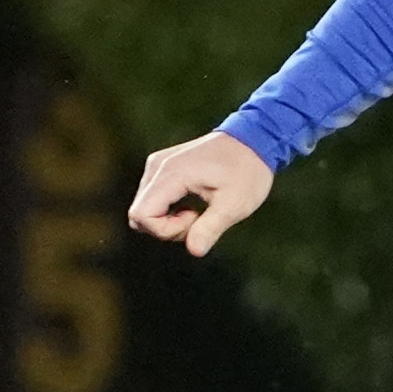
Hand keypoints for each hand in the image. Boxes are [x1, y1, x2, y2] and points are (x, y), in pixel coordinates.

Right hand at [127, 131, 274, 257]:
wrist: (254, 140)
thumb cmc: (248, 171)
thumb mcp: (235, 204)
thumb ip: (211, 228)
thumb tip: (195, 251)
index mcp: (172, 174)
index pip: (141, 215)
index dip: (165, 230)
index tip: (196, 219)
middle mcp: (157, 167)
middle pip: (138, 214)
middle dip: (166, 228)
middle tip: (199, 220)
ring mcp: (157, 165)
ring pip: (144, 208)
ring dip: (168, 221)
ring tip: (198, 212)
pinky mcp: (162, 167)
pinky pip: (152, 199)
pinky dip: (168, 210)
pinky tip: (192, 205)